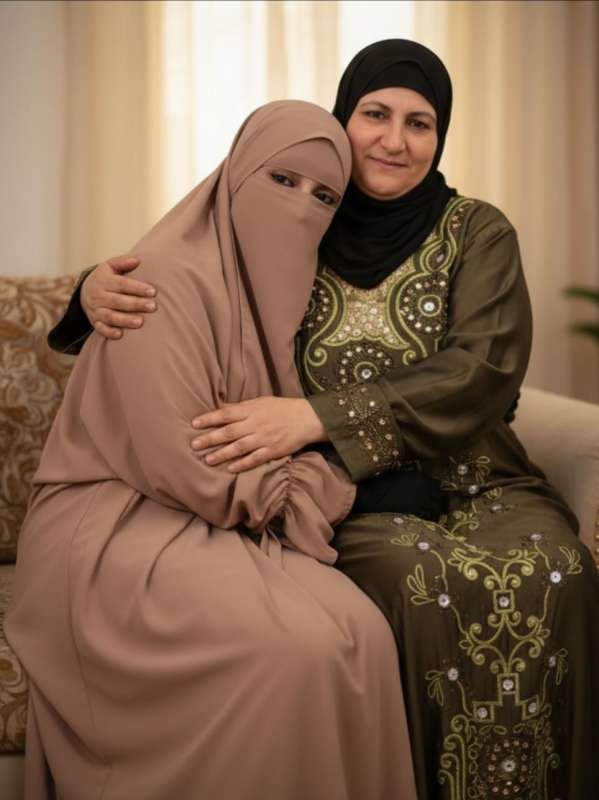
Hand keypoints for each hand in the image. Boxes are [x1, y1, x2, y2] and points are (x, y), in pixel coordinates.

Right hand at [80, 255, 157, 339]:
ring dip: (125, 320)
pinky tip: (120, 335)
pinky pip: (101, 329)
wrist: (84, 291)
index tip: (153, 291)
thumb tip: (137, 260)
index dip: (137, 288)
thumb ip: (123, 262)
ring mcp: (96, 310)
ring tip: (141, 322)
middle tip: (152, 306)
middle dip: (135, 304)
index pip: (122, 284)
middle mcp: (99, 296)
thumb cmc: (105, 278)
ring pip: (110, 316)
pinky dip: (109, 332)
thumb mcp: (110, 266)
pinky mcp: (95, 322)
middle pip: (117, 301)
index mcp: (104, 281)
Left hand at [191, 397, 327, 472]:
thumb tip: (220, 408)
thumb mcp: (260, 402)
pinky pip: (255, 459)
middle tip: (194, 444)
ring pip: (239, 447)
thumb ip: (240, 407)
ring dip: (222, 454)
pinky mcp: (273, 451)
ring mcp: (264, 439)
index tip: (194, 423)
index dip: (209, 418)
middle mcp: (255, 424)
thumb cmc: (282, 408)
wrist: (308, 418)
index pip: (226, 414)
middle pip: (229, 432)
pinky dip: (242, 464)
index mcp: (251, 410)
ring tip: (207, 459)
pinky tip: (230, 468)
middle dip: (210, 438)